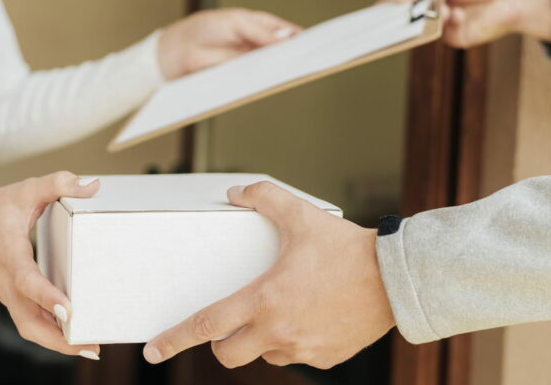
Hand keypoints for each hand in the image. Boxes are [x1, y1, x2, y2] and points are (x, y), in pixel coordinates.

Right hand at [0, 171, 100, 360]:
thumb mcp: (25, 190)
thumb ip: (57, 184)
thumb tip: (92, 185)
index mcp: (8, 253)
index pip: (26, 280)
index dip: (46, 295)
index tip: (67, 309)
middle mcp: (7, 281)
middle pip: (28, 320)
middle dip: (58, 338)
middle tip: (91, 345)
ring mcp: (9, 294)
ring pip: (30, 328)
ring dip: (58, 343)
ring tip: (91, 347)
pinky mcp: (14, 299)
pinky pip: (32, 324)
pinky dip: (53, 336)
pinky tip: (78, 339)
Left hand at [144, 182, 393, 369]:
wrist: (395, 279)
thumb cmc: (347, 248)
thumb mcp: (301, 215)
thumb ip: (264, 197)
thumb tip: (236, 192)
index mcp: (264, 300)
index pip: (206, 325)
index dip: (175, 339)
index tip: (154, 351)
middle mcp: (278, 332)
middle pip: (228, 353)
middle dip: (222, 341)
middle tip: (233, 321)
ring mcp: (302, 349)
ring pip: (264, 355)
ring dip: (262, 339)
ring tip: (283, 309)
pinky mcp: (325, 358)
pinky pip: (296, 356)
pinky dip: (293, 342)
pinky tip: (310, 316)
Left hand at [157, 9, 301, 79]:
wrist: (177, 50)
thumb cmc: (205, 29)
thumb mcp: (236, 23)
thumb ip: (261, 32)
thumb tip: (286, 39)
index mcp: (261, 28)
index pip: (288, 33)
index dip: (304, 38)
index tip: (320, 42)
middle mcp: (259, 48)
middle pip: (285, 53)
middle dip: (299, 55)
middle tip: (314, 58)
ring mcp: (251, 65)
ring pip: (273, 69)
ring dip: (285, 70)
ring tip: (298, 70)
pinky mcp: (241, 81)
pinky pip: (259, 83)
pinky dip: (267, 82)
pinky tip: (275, 81)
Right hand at [379, 0, 550, 47]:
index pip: (403, 1)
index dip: (388, 6)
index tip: (372, 12)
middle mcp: (436, 10)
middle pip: (407, 19)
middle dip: (398, 18)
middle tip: (390, 16)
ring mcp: (445, 26)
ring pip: (421, 28)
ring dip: (428, 16)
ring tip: (445, 5)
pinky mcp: (457, 38)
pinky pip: (440, 34)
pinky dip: (447, 22)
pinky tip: (458, 13)